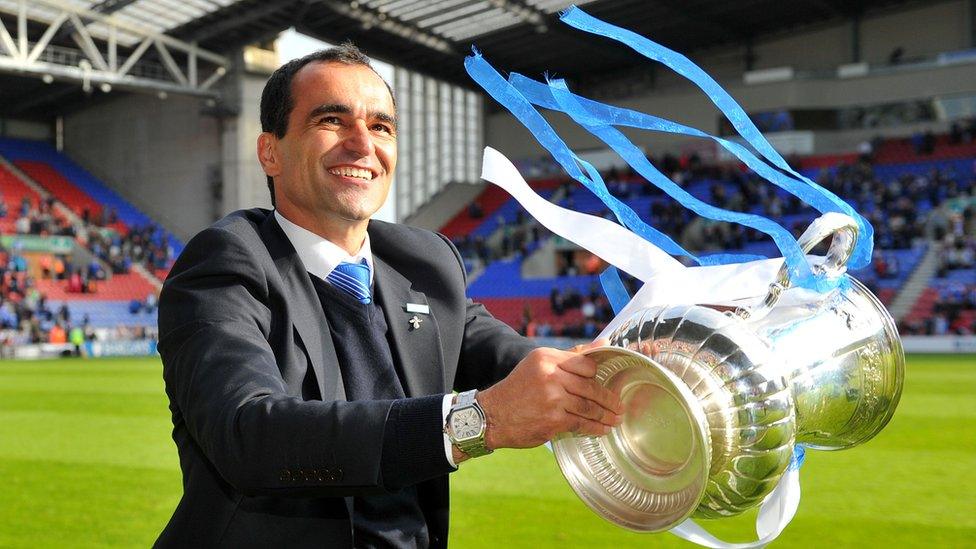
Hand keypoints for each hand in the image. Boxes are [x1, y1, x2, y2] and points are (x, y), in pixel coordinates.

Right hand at [477, 338, 621, 450]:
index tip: (607, 383)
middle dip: (609, 399)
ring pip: (589, 407)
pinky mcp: (552, 420)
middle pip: (591, 387)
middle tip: (619, 406)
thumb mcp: (538, 365)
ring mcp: (552, 398)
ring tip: (614, 419)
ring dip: (605, 416)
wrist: (492, 415)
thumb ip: (570, 356)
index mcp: (547, 358)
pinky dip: (594, 428)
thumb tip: (604, 343)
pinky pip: (581, 423)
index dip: (598, 376)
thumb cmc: (518, 389)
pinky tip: (602, 429)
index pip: (586, 364)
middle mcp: (550, 375)